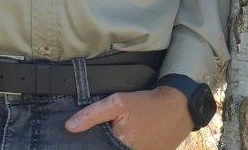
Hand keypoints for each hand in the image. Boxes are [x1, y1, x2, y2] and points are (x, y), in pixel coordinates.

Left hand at [63, 86, 191, 149]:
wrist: (178, 108)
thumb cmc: (147, 105)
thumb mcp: (119, 103)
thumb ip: (92, 115)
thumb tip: (69, 127)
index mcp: (119, 147)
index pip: (96, 148)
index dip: (89, 144)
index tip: (83, 139)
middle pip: (108, 148)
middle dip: (103, 142)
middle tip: (112, 128)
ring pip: (119, 149)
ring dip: (116, 144)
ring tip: (121, 132)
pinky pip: (134, 149)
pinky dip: (128, 144)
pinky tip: (131, 136)